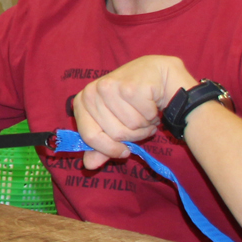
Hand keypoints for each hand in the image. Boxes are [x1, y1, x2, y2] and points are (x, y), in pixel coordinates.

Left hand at [71, 55, 193, 170]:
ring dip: (145, 124)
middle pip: (114, 134)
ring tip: (146, 111)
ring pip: (131, 126)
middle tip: (140, 121)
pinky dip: (153, 114)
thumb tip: (89, 166)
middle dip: (133, 134)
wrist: (159, 75)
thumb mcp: (115, 124)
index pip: (89, 136)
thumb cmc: (134, 103)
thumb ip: (101, 145)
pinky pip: (145, 117)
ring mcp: (111, 86)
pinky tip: (153, 102)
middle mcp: (92, 91)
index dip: (109, 149)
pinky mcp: (131, 86)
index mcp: (82, 101)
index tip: (124, 151)